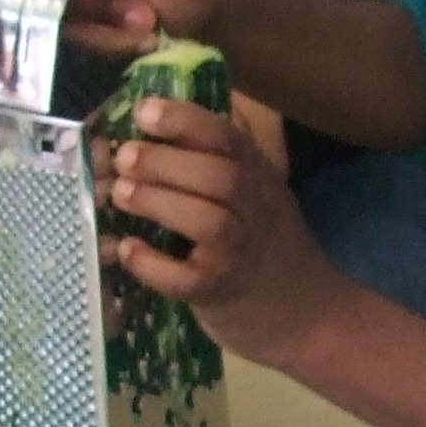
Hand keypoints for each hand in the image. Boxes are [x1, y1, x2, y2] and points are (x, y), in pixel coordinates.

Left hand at [101, 96, 347, 368]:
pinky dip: (153, 265)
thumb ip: (226, 157)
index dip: (185, 120)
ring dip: (159, 202)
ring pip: (207, 223)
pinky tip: (127, 249)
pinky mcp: (220, 295)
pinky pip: (188, 280)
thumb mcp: (260, 193)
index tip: (144, 111)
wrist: (306, 315)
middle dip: (166, 161)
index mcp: (259, 179)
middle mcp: (256, 212)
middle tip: (123, 157)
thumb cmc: (267, 245)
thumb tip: (170, 111)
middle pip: (220, 177)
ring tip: (119, 192)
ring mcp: (240, 256)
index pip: (229, 139)